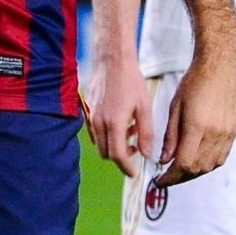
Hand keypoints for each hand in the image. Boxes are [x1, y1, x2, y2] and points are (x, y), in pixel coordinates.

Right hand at [85, 52, 153, 178]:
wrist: (113, 62)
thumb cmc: (130, 82)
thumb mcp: (144, 108)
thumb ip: (145, 134)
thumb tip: (147, 154)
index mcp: (114, 124)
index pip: (117, 156)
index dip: (126, 167)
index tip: (134, 173)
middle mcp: (98, 123)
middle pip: (106, 152)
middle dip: (120, 156)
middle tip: (136, 149)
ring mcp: (91, 117)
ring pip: (100, 142)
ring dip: (114, 144)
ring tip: (131, 132)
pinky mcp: (88, 111)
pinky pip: (96, 131)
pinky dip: (107, 134)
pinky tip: (121, 122)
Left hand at [155, 37, 235, 186]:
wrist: (220, 66)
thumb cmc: (194, 82)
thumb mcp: (175, 107)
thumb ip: (170, 136)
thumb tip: (164, 160)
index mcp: (198, 127)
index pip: (184, 163)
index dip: (170, 176)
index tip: (159, 180)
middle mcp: (216, 134)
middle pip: (197, 168)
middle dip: (180, 177)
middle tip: (166, 177)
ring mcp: (228, 134)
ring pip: (210, 166)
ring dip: (194, 172)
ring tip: (179, 169)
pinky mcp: (234, 132)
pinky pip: (221, 157)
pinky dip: (207, 163)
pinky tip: (196, 159)